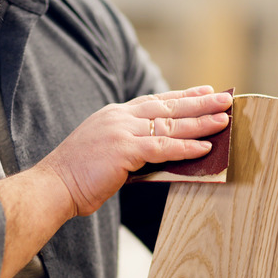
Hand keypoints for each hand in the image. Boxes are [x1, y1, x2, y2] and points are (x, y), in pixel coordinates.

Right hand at [40, 86, 231, 215]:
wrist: (52, 186)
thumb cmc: (76, 177)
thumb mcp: (105, 153)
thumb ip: (130, 148)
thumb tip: (158, 154)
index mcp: (113, 115)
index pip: (155, 101)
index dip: (182, 96)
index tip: (204, 91)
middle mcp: (119, 117)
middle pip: (167, 106)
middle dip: (199, 102)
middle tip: (225, 97)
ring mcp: (121, 131)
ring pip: (170, 124)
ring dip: (200, 121)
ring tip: (224, 119)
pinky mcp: (123, 150)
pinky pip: (163, 147)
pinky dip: (186, 147)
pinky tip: (205, 146)